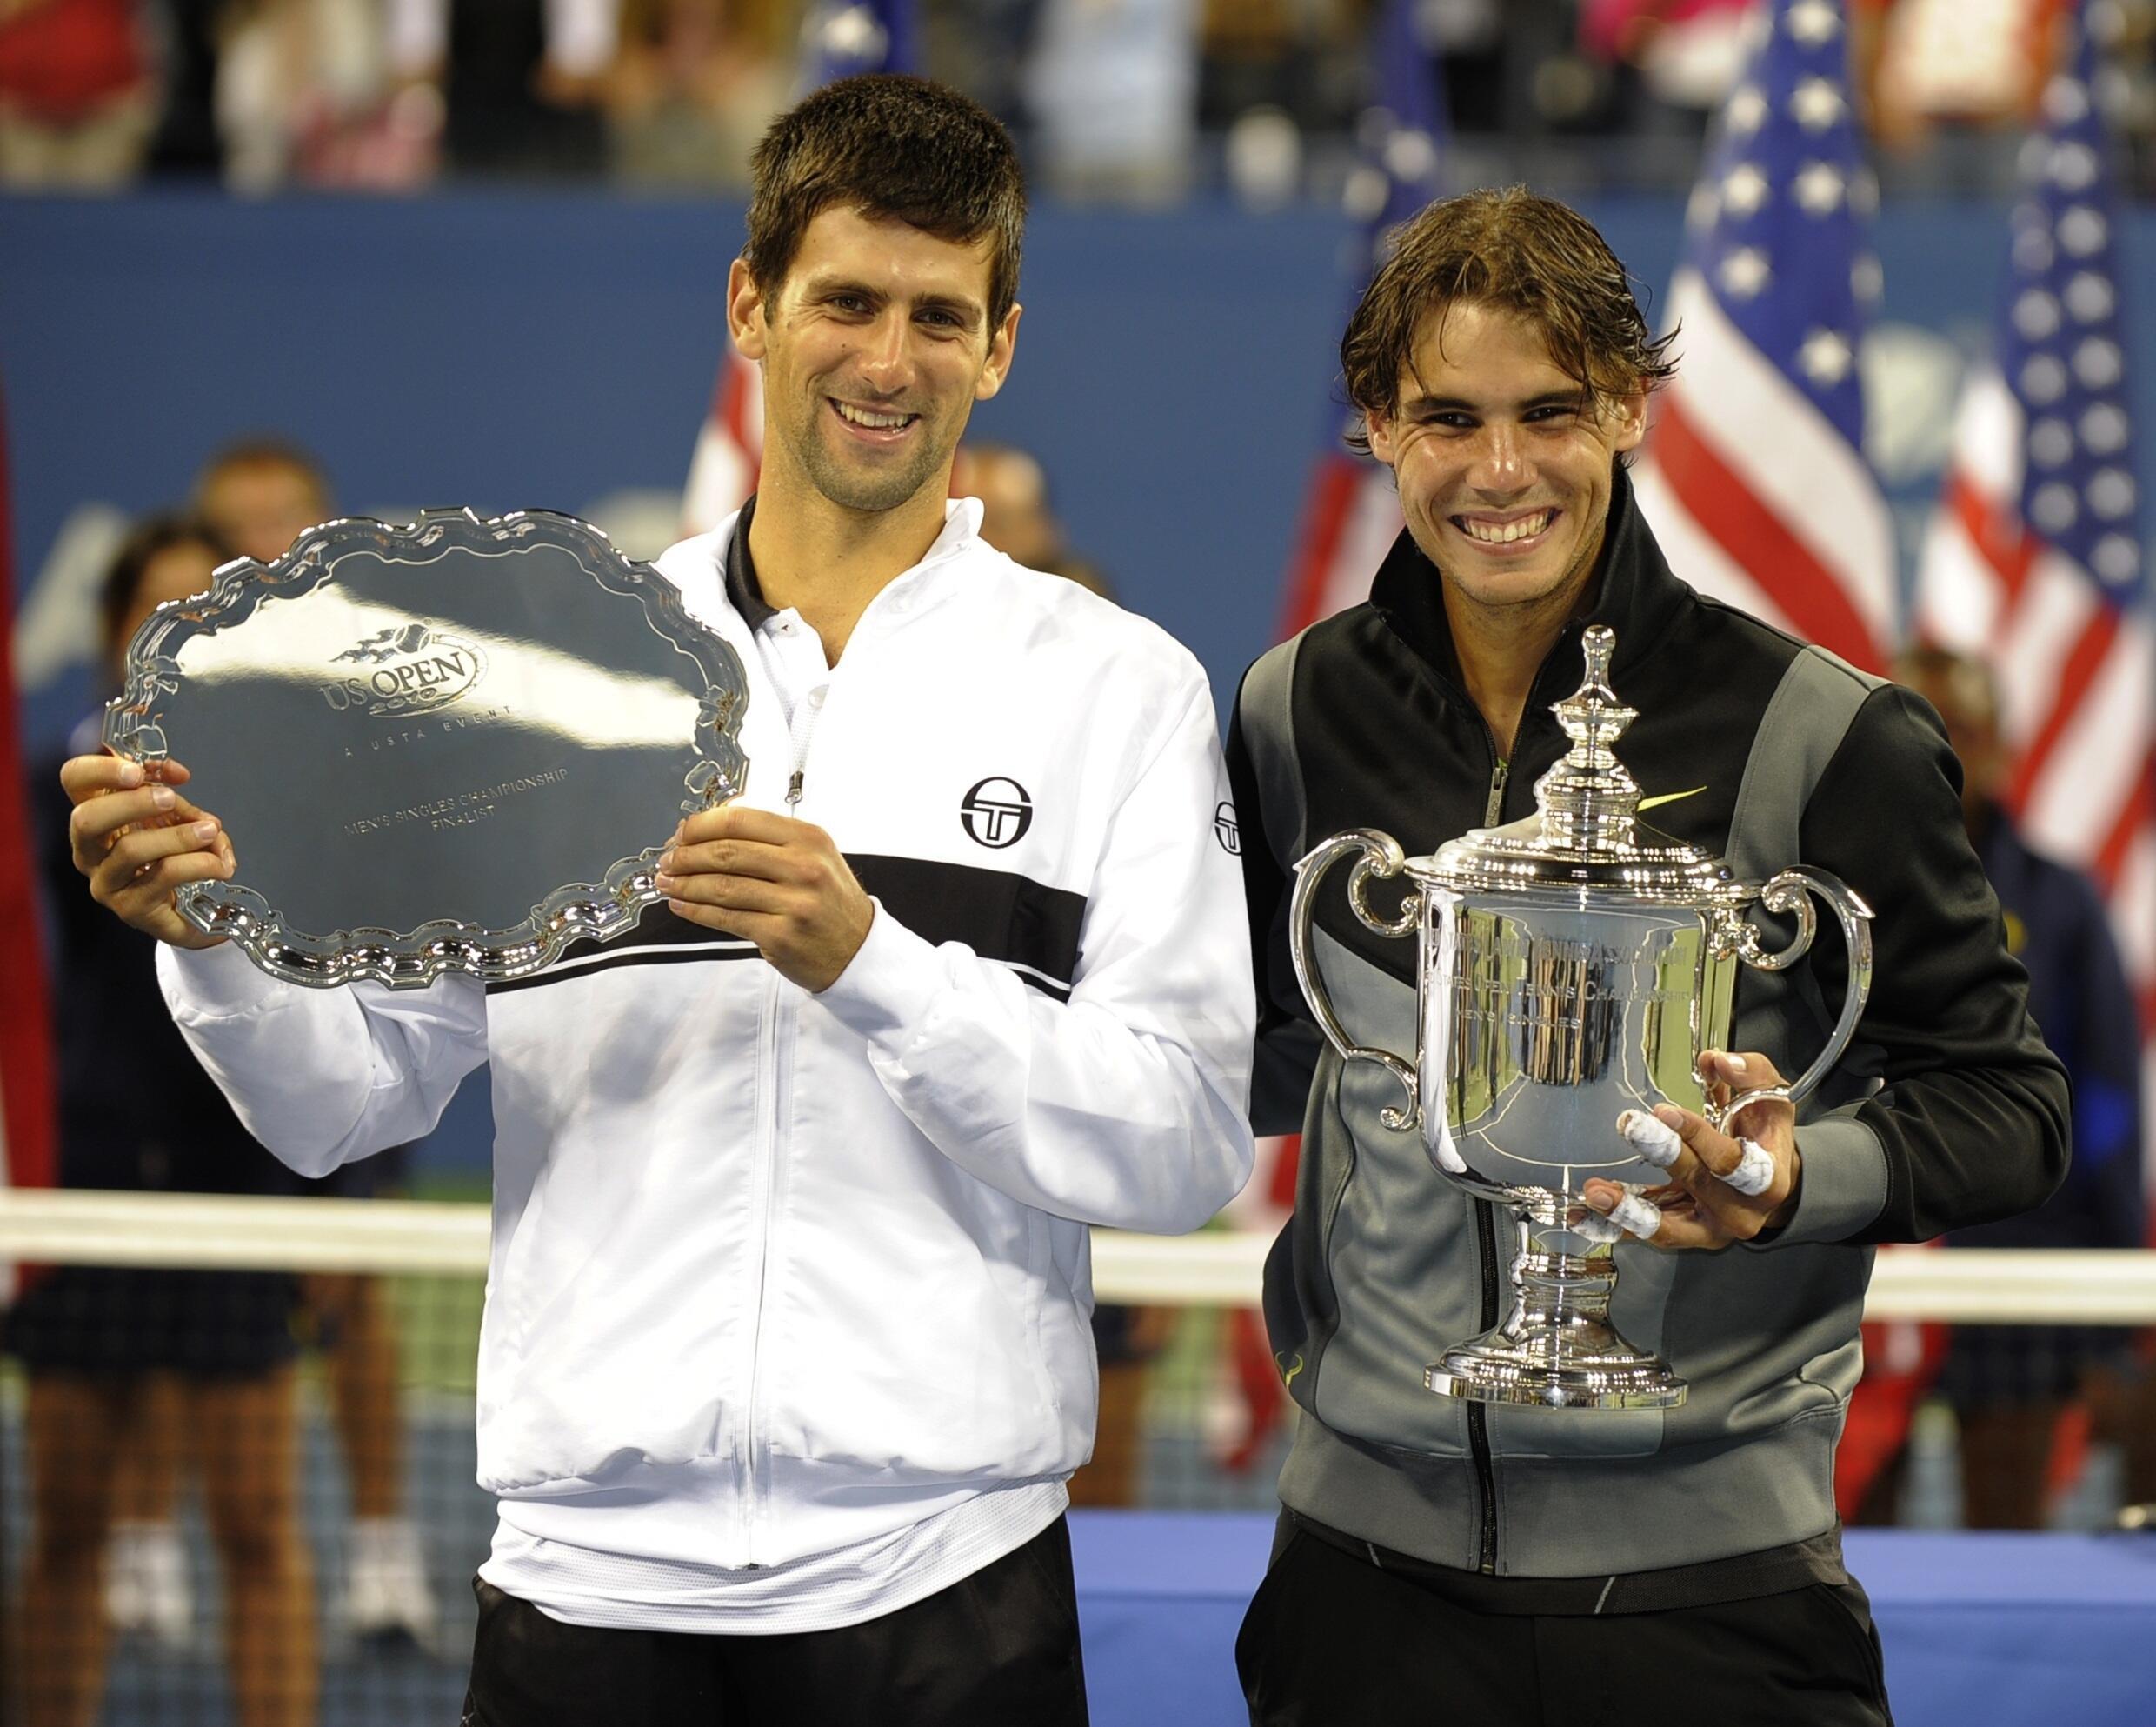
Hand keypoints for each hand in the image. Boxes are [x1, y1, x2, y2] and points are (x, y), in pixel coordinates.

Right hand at [60, 753, 233, 948]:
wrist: (195, 911)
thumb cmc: (175, 855)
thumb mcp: (173, 814)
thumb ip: (169, 790)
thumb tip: (176, 774)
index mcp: (94, 817)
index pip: (74, 781)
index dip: (100, 768)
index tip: (138, 769)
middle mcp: (89, 851)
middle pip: (87, 819)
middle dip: (132, 803)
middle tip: (169, 798)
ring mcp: (106, 882)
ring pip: (131, 850)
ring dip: (178, 835)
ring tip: (210, 831)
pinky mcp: (131, 908)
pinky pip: (165, 875)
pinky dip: (200, 863)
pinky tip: (221, 863)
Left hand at [654, 802, 873, 992]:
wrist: (859, 951)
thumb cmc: (830, 902)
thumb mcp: (815, 857)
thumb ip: (770, 841)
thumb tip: (709, 831)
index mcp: (809, 838)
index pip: (741, 820)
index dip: (702, 825)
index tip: (683, 833)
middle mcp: (803, 866)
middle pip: (726, 852)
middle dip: (686, 855)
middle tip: (668, 860)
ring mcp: (793, 902)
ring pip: (721, 886)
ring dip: (684, 884)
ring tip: (667, 883)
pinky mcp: (779, 935)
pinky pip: (725, 918)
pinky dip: (695, 911)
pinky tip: (681, 905)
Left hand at [1580, 1050, 1801, 1249]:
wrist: (1769, 1182)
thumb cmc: (1765, 1136)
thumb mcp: (1770, 1098)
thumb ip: (1749, 1074)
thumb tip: (1714, 1061)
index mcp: (1768, 1180)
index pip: (1735, 1162)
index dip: (1700, 1137)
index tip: (1666, 1111)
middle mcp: (1741, 1212)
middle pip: (1699, 1184)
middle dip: (1663, 1154)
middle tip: (1630, 1126)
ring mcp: (1711, 1230)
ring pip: (1668, 1228)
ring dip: (1628, 1210)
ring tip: (1595, 1192)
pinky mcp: (1685, 1236)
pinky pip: (1646, 1234)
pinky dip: (1614, 1226)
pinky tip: (1583, 1215)